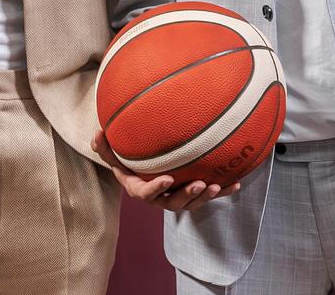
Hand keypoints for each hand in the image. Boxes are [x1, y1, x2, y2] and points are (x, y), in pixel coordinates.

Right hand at [91, 130, 240, 211]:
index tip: (167, 179)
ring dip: (205, 197)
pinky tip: (237, 183)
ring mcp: (176, 196)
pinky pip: (206, 193)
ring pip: (191, 202)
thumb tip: (97, 132)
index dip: (156, 189)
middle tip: (199, 184)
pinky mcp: (191, 192)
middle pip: (173, 203)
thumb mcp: (112, 154)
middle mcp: (159, 196)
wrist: (140, 167)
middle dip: (187, 196)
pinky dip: (222, 191)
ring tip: (216, 186)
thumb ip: (104, 147)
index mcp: (139, 188)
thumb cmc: (125, 159)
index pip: (146, 193)